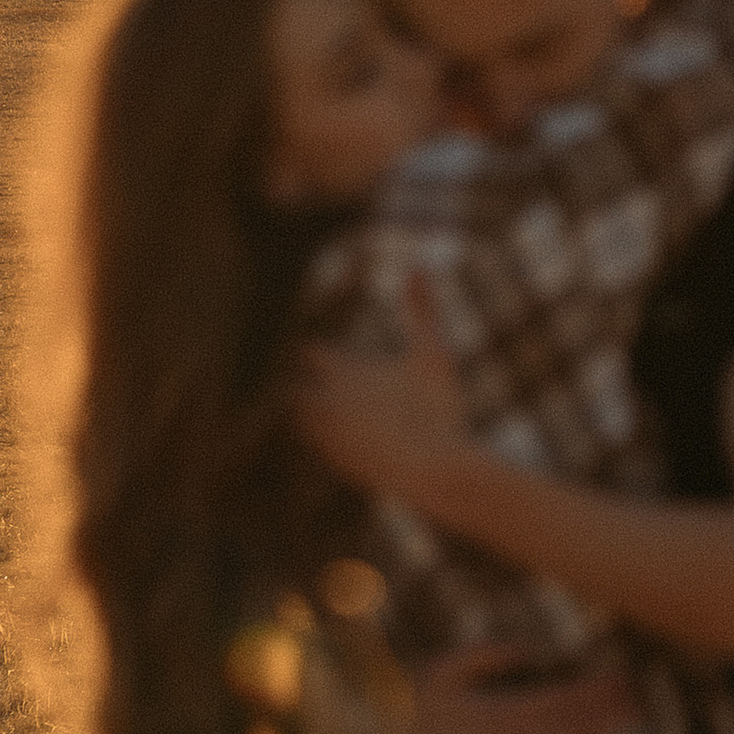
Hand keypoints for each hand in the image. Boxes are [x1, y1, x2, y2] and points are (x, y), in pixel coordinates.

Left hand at [297, 318, 468, 510]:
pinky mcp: (337, 465)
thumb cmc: (437, 407)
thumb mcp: (433, 352)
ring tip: (327, 408)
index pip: (310, 352)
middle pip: (296, 388)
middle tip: (317, 378)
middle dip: (307, 382)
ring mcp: (328, 437)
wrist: (434, 469)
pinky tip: (345, 438)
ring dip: (311, 412)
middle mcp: (327, 402)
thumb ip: (423, 308)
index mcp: (345, 371)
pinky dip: (326, 440)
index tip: (317, 348)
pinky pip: (320, 449)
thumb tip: (418, 264)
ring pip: (302, 420)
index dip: (314, 350)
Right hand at [376, 645, 649, 733]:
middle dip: (620, 717)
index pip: (574, 698)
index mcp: (513, 711)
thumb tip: (533, 649)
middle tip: (647, 706)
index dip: (605, 688)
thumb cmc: (417, 708)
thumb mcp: (451, 667)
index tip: (628, 678)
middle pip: (587, 731)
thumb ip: (494, 654)